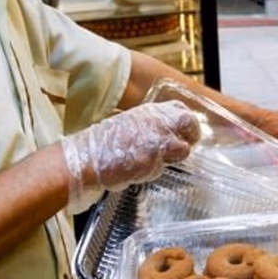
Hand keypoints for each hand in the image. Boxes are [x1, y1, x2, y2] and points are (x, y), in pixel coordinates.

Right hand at [60, 100, 201, 205]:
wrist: (85, 159)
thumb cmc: (100, 144)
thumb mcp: (126, 124)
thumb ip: (147, 126)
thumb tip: (161, 133)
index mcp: (148, 112)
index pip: (180, 108)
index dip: (187, 120)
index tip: (186, 129)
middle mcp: (155, 123)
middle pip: (189, 123)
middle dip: (192, 135)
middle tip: (187, 144)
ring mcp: (155, 142)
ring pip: (183, 149)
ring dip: (176, 157)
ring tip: (158, 160)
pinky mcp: (152, 161)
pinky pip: (164, 167)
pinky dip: (157, 170)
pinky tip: (141, 169)